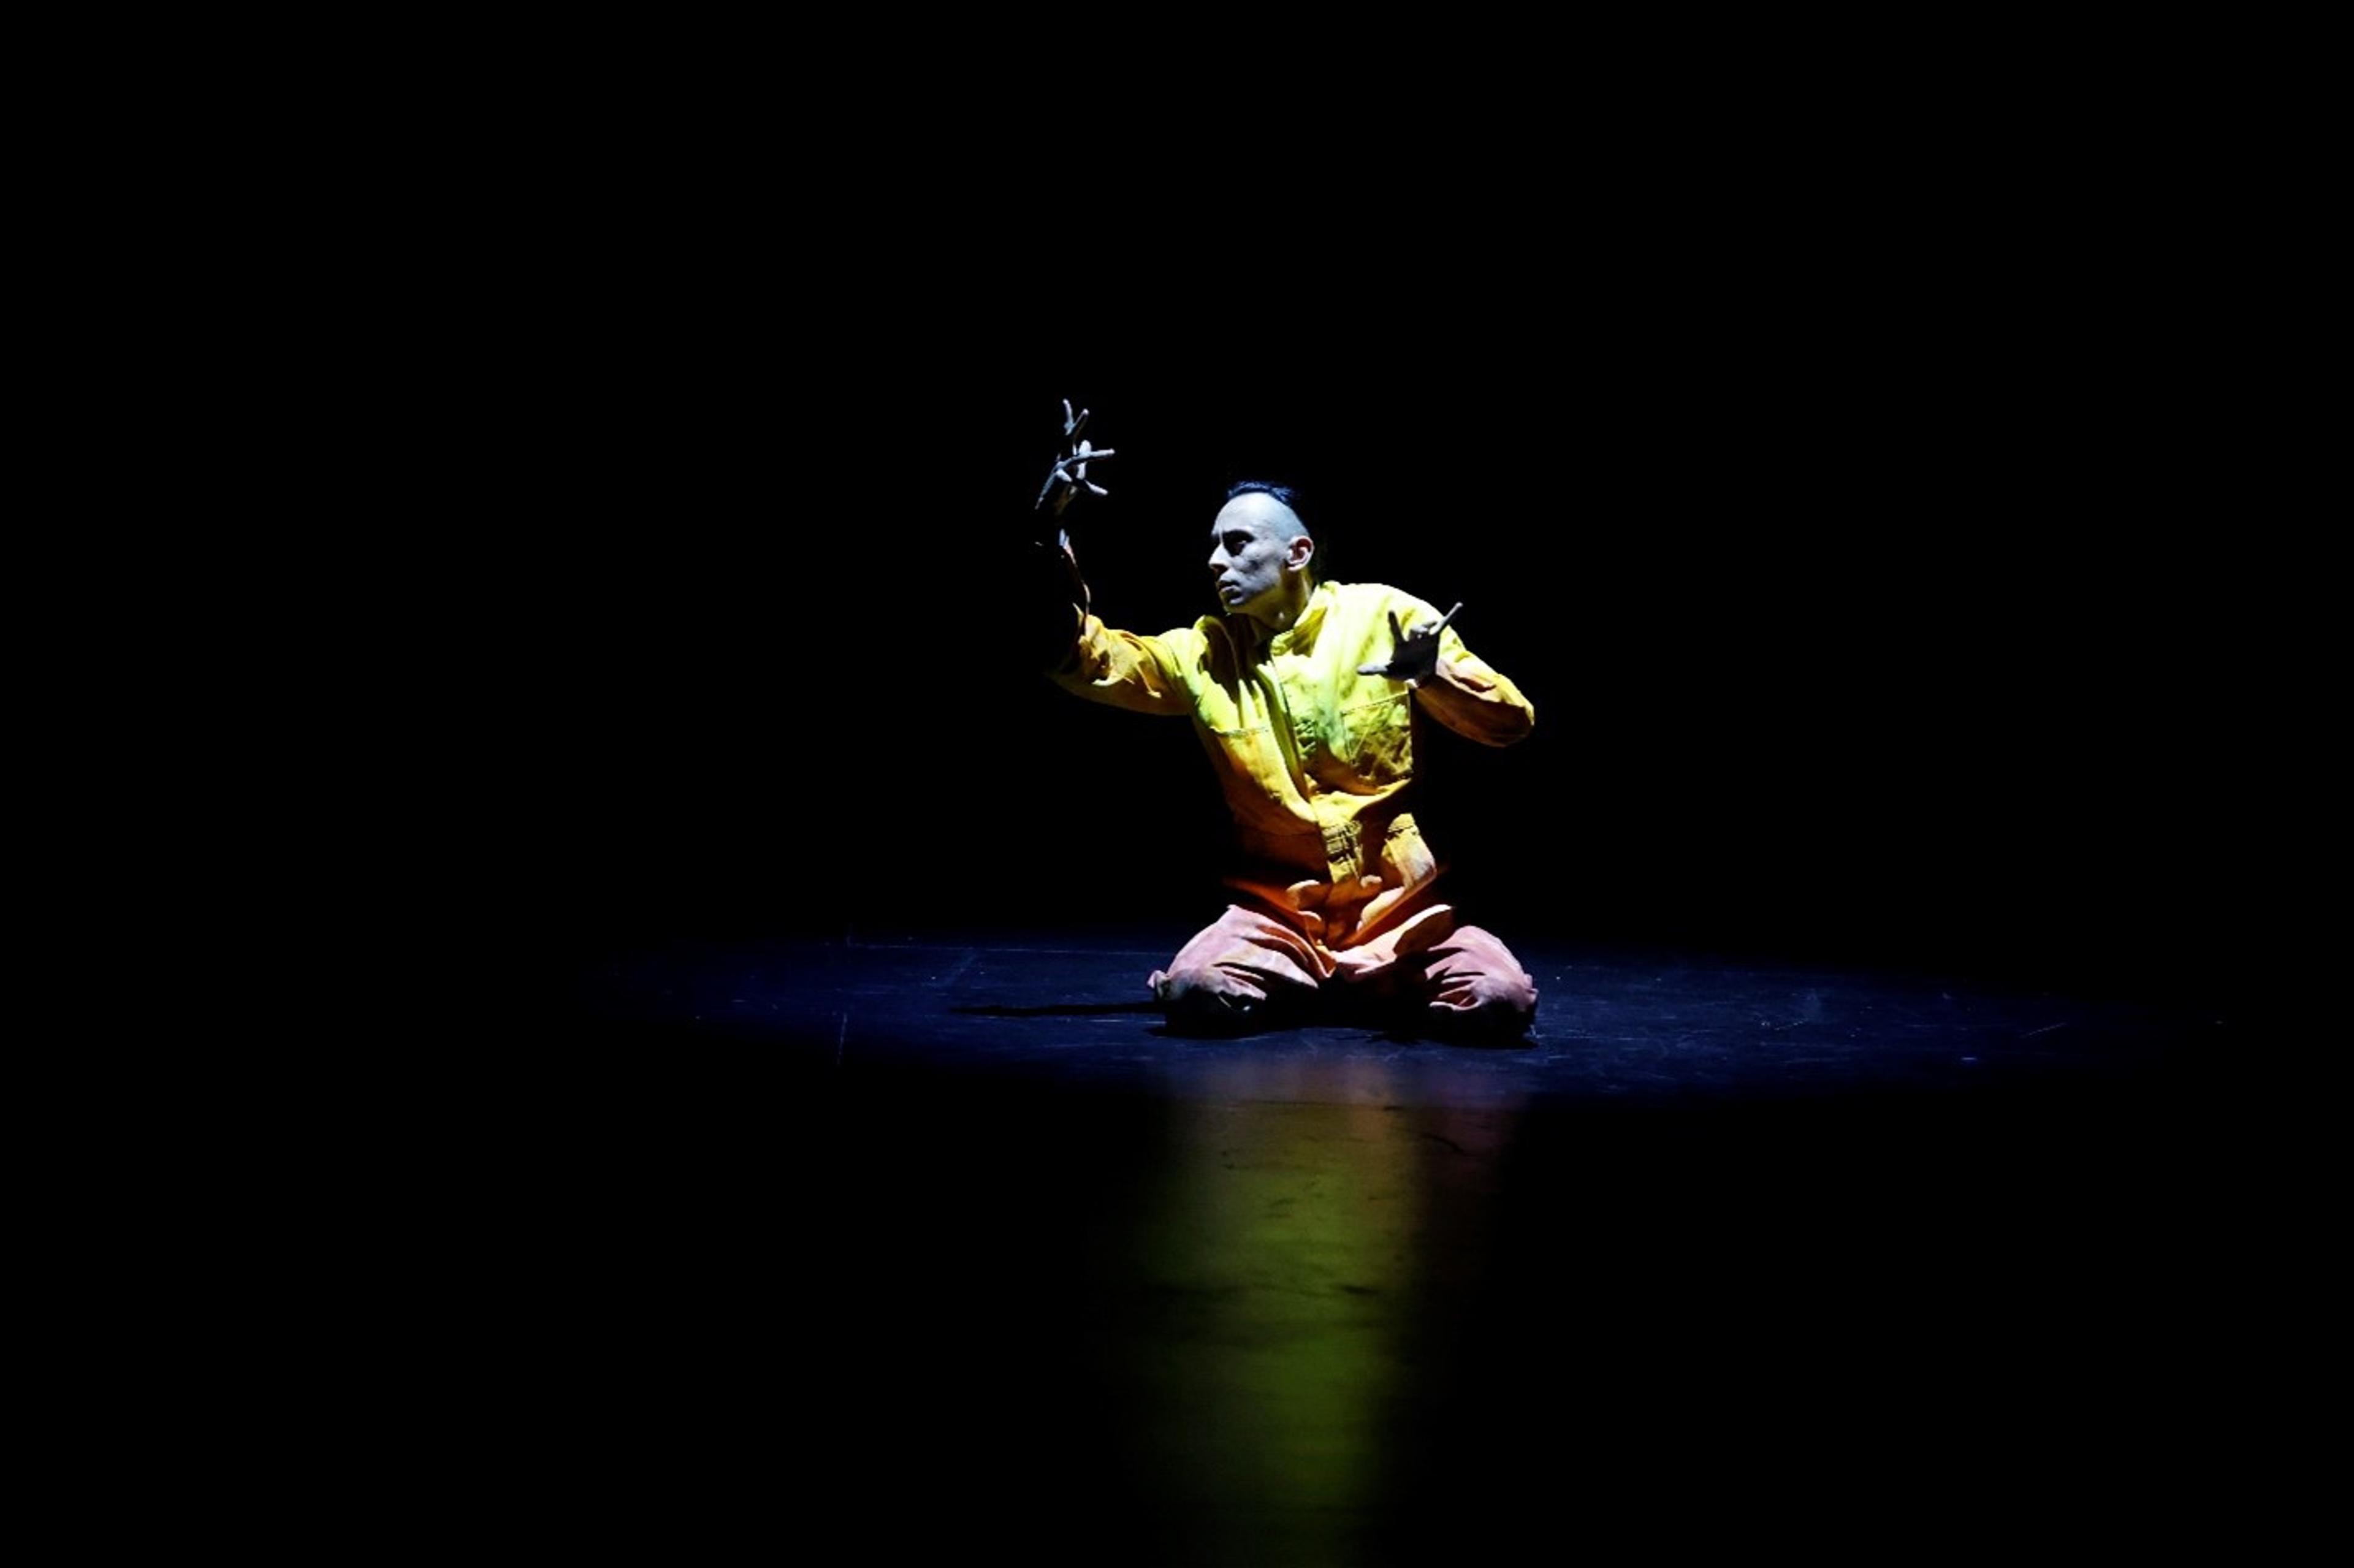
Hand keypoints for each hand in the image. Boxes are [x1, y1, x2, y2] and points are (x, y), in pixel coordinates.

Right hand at [1035, 398, 1116, 515]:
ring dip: (1097, 455)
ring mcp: (1062, 469)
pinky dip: (1094, 490)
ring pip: (1081, 459)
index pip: (1068, 433)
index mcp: (1066, 454)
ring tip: (1111, 452)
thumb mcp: (1077, 470)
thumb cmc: (1064, 488)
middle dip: (1078, 424)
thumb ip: (1082, 455)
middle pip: (1069, 437)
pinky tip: (1103, 494)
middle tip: (1086, 411)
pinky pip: (1082, 485)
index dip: (1069, 419)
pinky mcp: (1063, 482)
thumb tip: (1087, 441)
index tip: (1065, 401)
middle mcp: (1063, 458)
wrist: (1051, 506)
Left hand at [1357, 603, 1461, 685]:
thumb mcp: (1388, 671)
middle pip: (1415, 630)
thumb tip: (1357, 671)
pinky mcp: (1435, 638)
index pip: (1396, 631)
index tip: (1391, 610)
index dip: (1394, 622)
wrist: (1419, 672)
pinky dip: (1451, 616)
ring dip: (1431, 626)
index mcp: (1401, 644)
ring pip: (1428, 627)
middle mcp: (1412, 638)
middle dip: (1419, 629)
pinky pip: (1443, 625)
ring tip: (1432, 628)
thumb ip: (1374, 669)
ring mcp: (1424, 637)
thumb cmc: (1401, 670)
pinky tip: (1459, 606)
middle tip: (1421, 632)